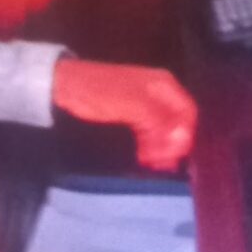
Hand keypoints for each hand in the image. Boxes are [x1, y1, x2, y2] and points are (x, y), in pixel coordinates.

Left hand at [52, 58, 196, 171]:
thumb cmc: (97, 92)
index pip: (187, 114)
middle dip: (172, 146)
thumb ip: (158, 120)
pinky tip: (144, 160)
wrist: (63, 88)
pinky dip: (149, 147)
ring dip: (161, 150)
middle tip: (160, 166)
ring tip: (150, 166)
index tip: (172, 158)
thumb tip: (182, 139)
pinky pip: (149, 133)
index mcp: (164, 84)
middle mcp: (159, 93)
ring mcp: (146, 104)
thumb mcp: (131, 105)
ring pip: (164, 131)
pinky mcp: (132, 116)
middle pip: (177, 124)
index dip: (183, 137)